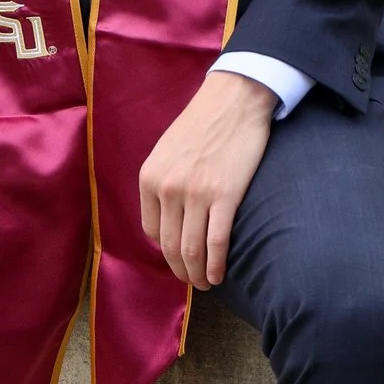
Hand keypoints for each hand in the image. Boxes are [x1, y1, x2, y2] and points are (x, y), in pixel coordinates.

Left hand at [138, 70, 274, 293]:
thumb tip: (168, 219)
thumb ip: (162, 183)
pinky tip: (219, 276)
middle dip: (181, 271)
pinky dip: (217, 265)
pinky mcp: (225, 196)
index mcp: (150, 178)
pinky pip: (217, 242)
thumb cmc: (203, 123)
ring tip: (205, 283)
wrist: (234, 99)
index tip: (178, 258)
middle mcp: (168, 188)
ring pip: (191, 250)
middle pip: (170, 247)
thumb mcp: (167, 151)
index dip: (165, 252)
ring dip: (198, 274)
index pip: (152, 231)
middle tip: (192, 281)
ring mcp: (196, 194)